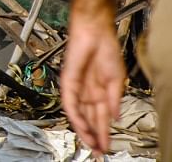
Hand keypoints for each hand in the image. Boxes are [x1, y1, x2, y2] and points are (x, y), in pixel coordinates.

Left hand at [61, 14, 123, 154]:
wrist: (95, 33)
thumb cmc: (106, 50)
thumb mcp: (116, 79)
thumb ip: (114, 99)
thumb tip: (116, 117)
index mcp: (99, 93)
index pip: (100, 119)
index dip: (103, 133)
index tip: (105, 147)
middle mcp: (87, 93)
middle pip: (88, 120)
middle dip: (93, 137)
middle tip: (96, 152)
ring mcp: (77, 88)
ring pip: (78, 115)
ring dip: (83, 130)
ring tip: (90, 144)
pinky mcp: (67, 81)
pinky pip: (69, 101)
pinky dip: (74, 114)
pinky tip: (81, 125)